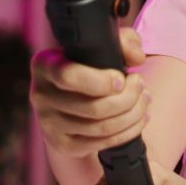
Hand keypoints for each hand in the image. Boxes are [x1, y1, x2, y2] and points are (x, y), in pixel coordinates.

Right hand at [29, 27, 149, 158]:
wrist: (70, 93)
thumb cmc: (88, 65)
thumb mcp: (102, 45)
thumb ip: (123, 41)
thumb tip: (137, 57)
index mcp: (44, 65)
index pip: (68, 76)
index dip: (101, 81)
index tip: (122, 79)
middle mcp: (40, 95)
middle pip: (92, 107)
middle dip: (128, 98)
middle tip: (141, 86)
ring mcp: (49, 123)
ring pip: (100, 127)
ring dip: (132, 115)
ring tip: (144, 101)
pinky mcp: (62, 143)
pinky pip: (100, 143)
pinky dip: (127, 132)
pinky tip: (139, 119)